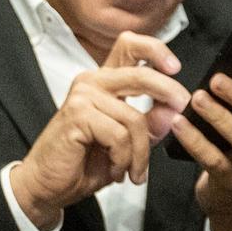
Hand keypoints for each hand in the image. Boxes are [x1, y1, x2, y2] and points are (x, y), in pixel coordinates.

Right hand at [8, 31, 191, 230]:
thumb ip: (150, 123)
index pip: (128, 47)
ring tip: (131, 171)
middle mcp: (92, 83)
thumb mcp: (128, 143)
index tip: (174, 67)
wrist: (49, 183)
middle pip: (141, 74)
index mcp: (104, 83)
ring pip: (134, 119)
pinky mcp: (77, 114)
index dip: (155, 50)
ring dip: (140, 153)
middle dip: (168, 92)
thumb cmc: (83, 162)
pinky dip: (123, 159)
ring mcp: (83, 96)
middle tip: (181, 110)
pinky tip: (114, 170)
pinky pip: (119, 136)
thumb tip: (173, 110)